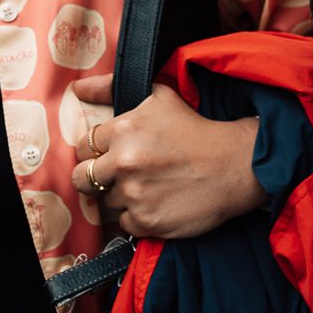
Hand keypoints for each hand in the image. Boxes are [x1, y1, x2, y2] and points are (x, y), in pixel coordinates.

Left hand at [71, 75, 265, 240]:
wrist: (235, 165)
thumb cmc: (196, 128)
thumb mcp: (159, 96)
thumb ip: (111, 89)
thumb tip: (77, 89)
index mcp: (124, 130)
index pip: (83, 146)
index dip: (97, 150)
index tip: (112, 152)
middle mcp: (124, 163)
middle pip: (83, 178)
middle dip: (97, 176)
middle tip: (120, 173)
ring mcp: (134, 195)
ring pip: (105, 202)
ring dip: (122, 196)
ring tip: (149, 186)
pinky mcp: (146, 221)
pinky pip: (124, 223)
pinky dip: (137, 215)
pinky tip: (158, 201)